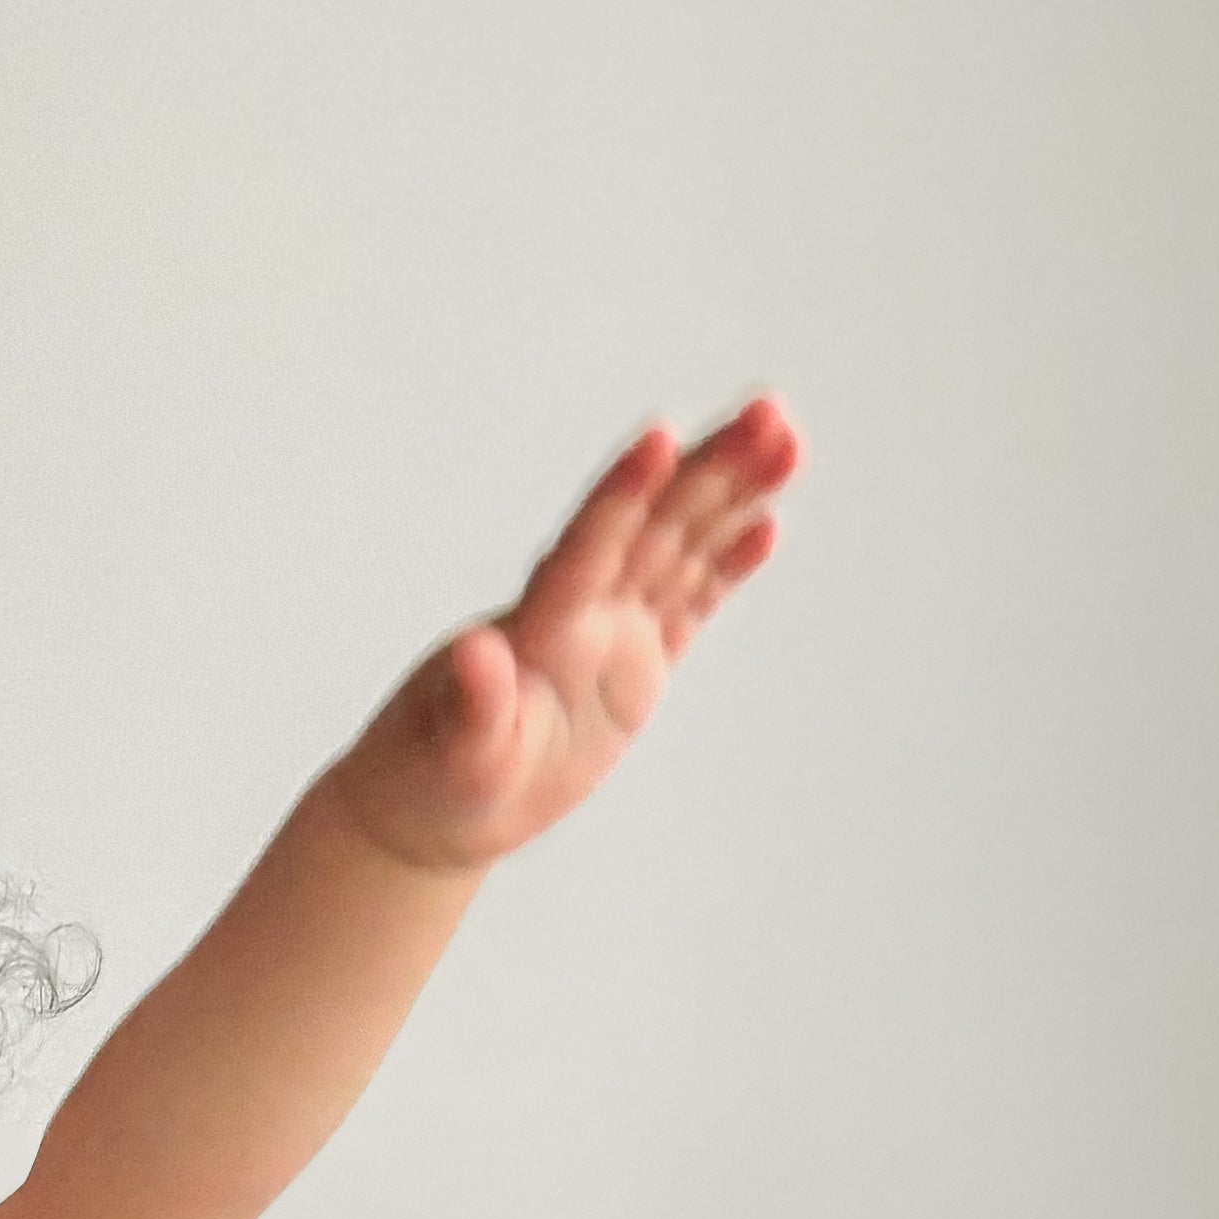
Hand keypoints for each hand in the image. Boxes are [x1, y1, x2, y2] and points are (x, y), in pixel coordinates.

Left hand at [331, 396, 803, 873]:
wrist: (435, 807)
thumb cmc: (431, 781)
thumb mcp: (452, 753)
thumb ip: (471, 704)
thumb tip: (475, 653)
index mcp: (537, 625)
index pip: (587, 546)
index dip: (623, 493)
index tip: (662, 436)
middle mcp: (580, 610)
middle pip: (653, 524)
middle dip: (710, 469)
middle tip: (770, 412)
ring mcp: (611, 632)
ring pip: (681, 547)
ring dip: (733, 494)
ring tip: (788, 441)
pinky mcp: (635, 664)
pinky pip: (689, 603)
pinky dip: (725, 564)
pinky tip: (766, 523)